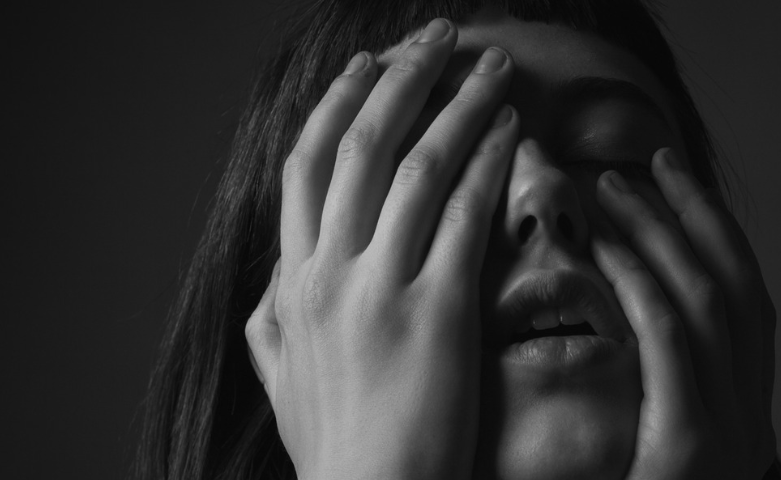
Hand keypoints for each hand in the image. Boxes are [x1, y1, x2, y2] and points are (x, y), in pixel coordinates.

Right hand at [243, 18, 518, 479]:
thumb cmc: (337, 448)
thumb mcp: (281, 381)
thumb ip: (272, 325)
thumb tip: (268, 291)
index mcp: (293, 283)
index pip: (308, 166)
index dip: (339, 104)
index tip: (368, 65)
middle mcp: (327, 273)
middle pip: (361, 146)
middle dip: (403, 79)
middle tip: (439, 37)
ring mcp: (379, 290)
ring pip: (417, 167)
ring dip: (459, 105)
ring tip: (495, 67)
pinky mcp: (437, 312)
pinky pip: (464, 217)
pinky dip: (488, 164)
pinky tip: (513, 132)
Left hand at [592, 148, 776, 478]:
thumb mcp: (663, 451)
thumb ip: (665, 397)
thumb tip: (635, 329)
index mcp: (748, 417)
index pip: (748, 304)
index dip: (721, 237)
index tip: (684, 190)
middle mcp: (751, 418)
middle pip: (735, 287)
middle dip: (697, 215)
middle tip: (657, 162)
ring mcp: (728, 431)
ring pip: (702, 300)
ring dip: (657, 233)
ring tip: (611, 189)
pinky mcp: (687, 444)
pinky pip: (666, 337)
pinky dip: (637, 282)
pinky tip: (604, 246)